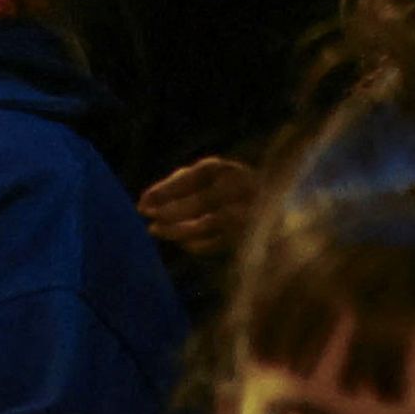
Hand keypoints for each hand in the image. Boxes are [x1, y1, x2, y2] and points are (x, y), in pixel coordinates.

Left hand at [138, 155, 259, 257]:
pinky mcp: (251, 236)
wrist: (272, 215)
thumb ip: (181, 183)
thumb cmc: (230, 193)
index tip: (142, 201)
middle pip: (203, 200)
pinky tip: (182, 242)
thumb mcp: (209, 180)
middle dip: (171, 209)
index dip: (167, 188)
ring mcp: (249, 213)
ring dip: (179, 228)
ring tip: (154, 229)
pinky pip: (219, 242)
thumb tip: (147, 201)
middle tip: (145, 214)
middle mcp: (243, 188)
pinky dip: (198, 243)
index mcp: (229, 170)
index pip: (195, 175)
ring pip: (210, 223)